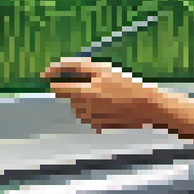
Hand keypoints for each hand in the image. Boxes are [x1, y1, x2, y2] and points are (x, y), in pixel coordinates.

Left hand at [42, 58, 161, 132]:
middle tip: (79, 85)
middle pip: (65, 93)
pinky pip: (85, 117)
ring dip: (80, 101)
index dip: (53, 72)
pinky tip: (105, 108)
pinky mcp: (96, 124)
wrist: (148, 106)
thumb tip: (60, 69)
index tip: (44, 73)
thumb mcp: (106, 70)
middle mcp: (89, 98)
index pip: (63, 77)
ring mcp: (92, 113)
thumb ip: (82, 69)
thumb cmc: (129, 85)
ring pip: (75, 106)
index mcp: (92, 82)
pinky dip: (89, 112)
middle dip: (67, 89)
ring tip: (101, 97)